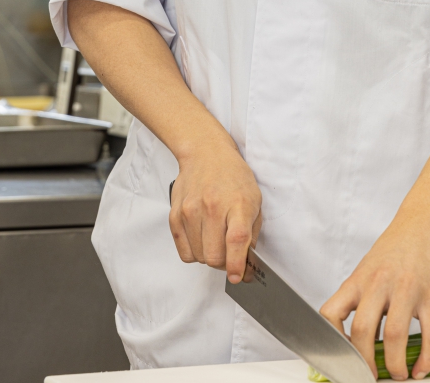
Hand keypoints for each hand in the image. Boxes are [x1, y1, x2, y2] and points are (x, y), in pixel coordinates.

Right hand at [169, 134, 261, 283]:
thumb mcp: (254, 199)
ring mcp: (190, 211)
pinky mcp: (175, 216)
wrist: (205, 154)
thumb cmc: (233, 177)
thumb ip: (251, 232)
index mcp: (238, 202)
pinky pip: (184, 253)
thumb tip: (246, 264)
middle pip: (214, 256)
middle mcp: (212, 206)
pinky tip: (202, 238)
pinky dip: (195, 253)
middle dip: (225, 263)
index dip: (236, 264)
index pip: (236, 240)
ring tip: (216, 240)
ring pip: (199, 257)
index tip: (238, 276)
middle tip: (230, 256)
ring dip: (209, 257)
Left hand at [321, 209, 429, 380]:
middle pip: (362, 331)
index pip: (331, 314)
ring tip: (398, 374)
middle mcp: (379, 284)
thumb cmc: (395, 249)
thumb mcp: (368, 270)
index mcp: (358, 280)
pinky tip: (422, 367)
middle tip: (370, 378)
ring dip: (395, 365)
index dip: (331, 343)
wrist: (424, 222)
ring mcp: (406, 289)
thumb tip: (357, 341)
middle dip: (364, 364)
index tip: (340, 361)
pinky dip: (426, 358)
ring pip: (394, 337)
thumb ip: (362, 301)